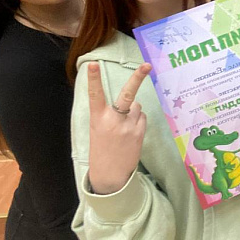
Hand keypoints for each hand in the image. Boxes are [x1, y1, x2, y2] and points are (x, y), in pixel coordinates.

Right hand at [87, 62, 149, 194]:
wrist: (109, 175)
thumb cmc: (102, 149)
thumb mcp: (98, 129)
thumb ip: (110, 114)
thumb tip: (132, 101)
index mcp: (97, 118)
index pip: (94, 95)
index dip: (93, 79)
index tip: (93, 64)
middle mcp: (113, 120)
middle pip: (126, 94)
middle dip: (137, 77)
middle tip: (147, 65)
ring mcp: (128, 127)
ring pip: (137, 106)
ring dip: (133, 112)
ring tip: (124, 128)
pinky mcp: (139, 133)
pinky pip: (142, 117)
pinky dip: (138, 122)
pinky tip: (130, 134)